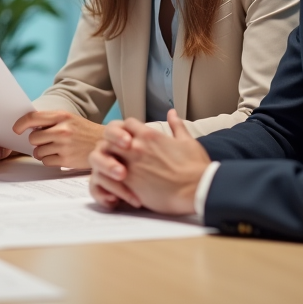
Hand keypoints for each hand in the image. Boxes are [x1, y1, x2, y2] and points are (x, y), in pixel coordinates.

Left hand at [14, 110, 102, 168]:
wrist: (105, 145)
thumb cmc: (84, 131)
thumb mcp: (69, 119)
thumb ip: (50, 121)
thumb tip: (28, 127)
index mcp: (62, 116)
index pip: (33, 118)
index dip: (21, 124)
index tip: (16, 129)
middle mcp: (62, 130)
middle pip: (33, 138)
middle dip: (36, 141)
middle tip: (45, 141)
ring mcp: (64, 146)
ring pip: (38, 151)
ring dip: (42, 152)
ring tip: (54, 149)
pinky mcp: (66, 160)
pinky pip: (46, 161)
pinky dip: (49, 160)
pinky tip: (59, 156)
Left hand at [88, 110, 211, 215]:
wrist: (198, 190)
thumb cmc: (195, 167)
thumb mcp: (188, 141)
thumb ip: (176, 126)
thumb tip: (172, 113)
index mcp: (149, 136)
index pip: (126, 123)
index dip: (124, 130)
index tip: (127, 139)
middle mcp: (136, 147)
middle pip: (109, 137)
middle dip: (111, 144)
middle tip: (116, 154)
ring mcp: (130, 165)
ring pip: (104, 156)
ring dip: (106, 161)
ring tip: (114, 169)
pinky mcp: (129, 184)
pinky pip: (107, 177)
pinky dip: (108, 179)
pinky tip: (115, 184)